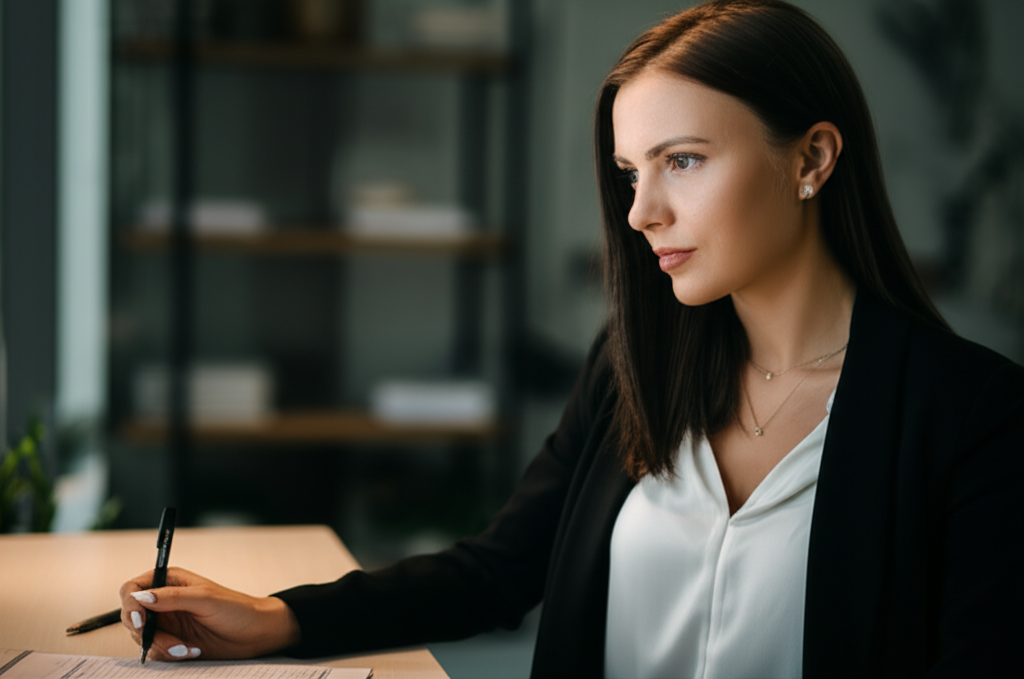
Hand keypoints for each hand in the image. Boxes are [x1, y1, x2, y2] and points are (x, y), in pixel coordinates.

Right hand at [119, 567, 300, 660]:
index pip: (133, 588)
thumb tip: (141, 597)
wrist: (256, 634)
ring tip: (186, 647)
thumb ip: (172, 597)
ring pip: (142, 637)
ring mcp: (167, 623)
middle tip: (169, 640)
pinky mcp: (172, 641)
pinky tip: (191, 651)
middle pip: (132, 616)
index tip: (142, 620)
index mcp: (171, 581)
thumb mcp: (205, 598)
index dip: (131, 604)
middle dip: (146, 631)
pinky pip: (156, 651)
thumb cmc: (237, 609)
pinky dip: (170, 654)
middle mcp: (165, 601)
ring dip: (162, 645)